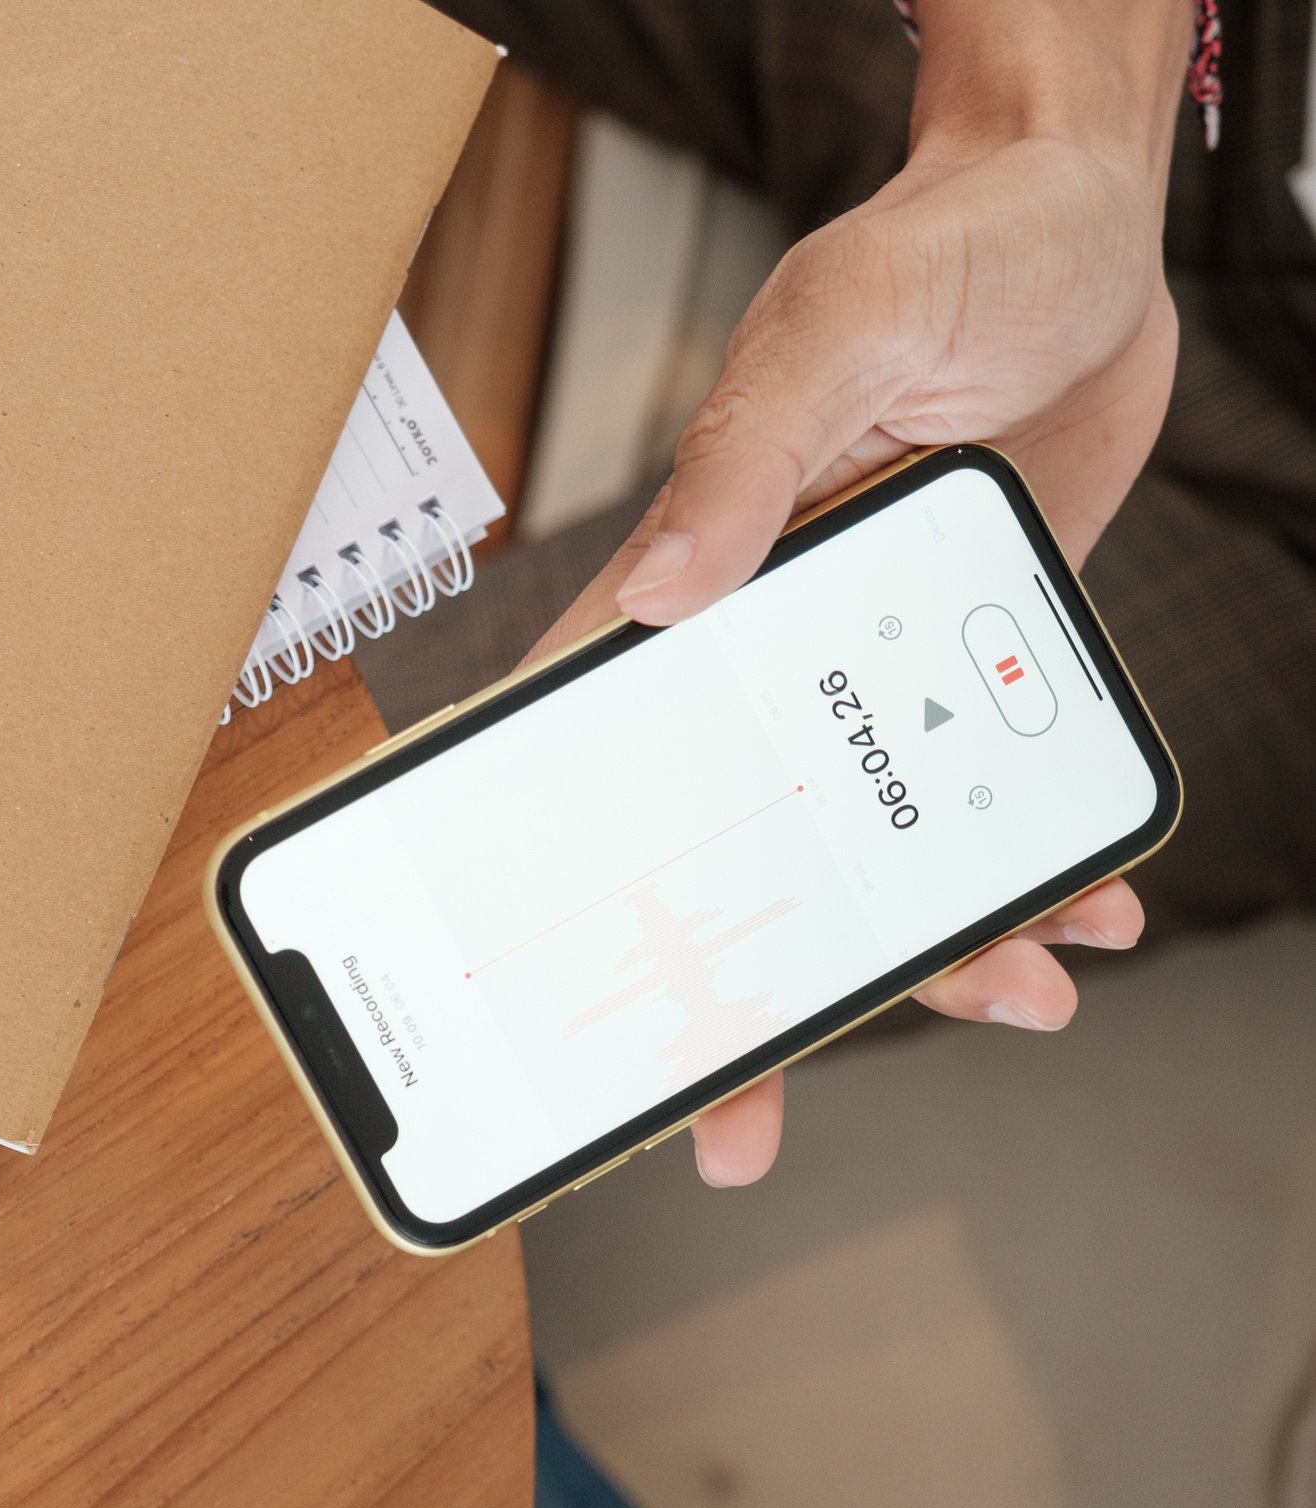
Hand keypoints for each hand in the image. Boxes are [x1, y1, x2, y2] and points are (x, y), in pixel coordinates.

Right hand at [525, 0, 1191, 1187]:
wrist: (1091, 227)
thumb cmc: (941, 245)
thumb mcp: (834, 334)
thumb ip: (744, 464)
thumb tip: (663, 598)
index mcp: (689, 584)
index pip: (596, 765)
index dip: (563, 905)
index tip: (559, 1025)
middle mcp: (766, 652)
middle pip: (730, 859)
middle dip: (742, 1007)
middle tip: (737, 1137)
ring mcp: (873, 671)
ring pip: (873, 855)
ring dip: (931, 954)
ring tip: (1018, 998)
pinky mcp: (972, 669)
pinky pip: (989, 803)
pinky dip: (1039, 873)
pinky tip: (1090, 914)